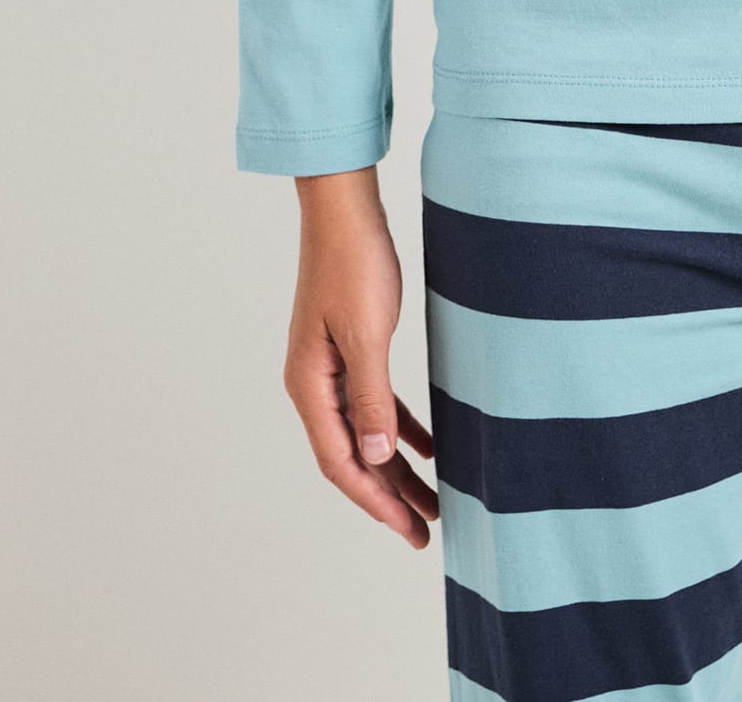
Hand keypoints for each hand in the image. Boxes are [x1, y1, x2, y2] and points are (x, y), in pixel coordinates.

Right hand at [283, 168, 439, 547]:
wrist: (345, 209)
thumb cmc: (353, 262)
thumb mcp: (367, 334)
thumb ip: (371, 397)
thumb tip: (377, 457)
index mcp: (310, 385)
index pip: (340, 461)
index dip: (375, 500)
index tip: (407, 529)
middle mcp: (314, 384)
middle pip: (352, 456)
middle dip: (388, 496)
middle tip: (424, 531)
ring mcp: (331, 367)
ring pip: (365, 433)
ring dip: (396, 468)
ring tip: (431, 501)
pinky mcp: (350, 349)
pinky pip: (375, 403)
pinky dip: (399, 427)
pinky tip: (427, 446)